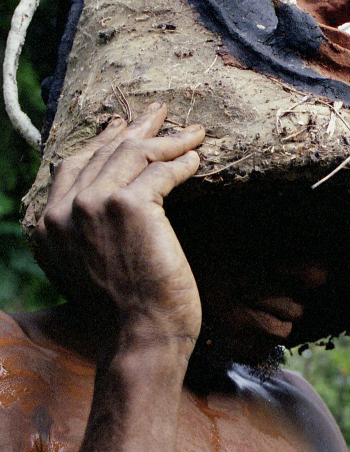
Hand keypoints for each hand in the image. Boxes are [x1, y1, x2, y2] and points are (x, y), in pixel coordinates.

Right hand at [35, 103, 205, 344]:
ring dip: (169, 139)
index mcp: (49, 222)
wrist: (138, 340)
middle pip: (107, 151)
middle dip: (138, 127)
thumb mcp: (88, 261)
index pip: (76, 163)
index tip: (123, 125)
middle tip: (161, 111)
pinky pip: (163, 170)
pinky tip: (197, 159)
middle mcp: (65, 208)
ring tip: (193, 133)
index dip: (103, 139)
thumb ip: (86, 225)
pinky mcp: (130, 205)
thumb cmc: (122, 307)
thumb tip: (109, 187)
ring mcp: (95, 204)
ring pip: (136, 154)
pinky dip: (183, 162)